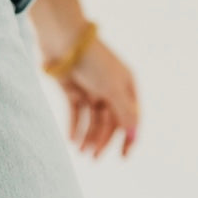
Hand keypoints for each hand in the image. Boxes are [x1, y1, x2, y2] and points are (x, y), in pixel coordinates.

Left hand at [44, 34, 140, 158]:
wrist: (63, 39)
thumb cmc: (92, 61)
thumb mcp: (112, 88)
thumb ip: (124, 113)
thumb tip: (135, 136)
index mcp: (126, 86)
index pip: (131, 117)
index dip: (128, 138)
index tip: (123, 157)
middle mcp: (110, 88)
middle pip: (109, 121)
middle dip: (102, 140)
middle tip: (92, 158)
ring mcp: (91, 89)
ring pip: (91, 119)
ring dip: (87, 136)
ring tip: (79, 152)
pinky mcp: (72, 89)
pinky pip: (75, 113)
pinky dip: (74, 126)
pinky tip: (71, 140)